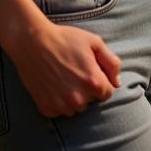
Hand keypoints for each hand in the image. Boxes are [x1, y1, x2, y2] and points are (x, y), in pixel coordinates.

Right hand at [6, 21, 121, 117]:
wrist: (33, 43)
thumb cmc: (66, 39)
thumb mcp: (95, 43)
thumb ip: (111, 63)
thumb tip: (117, 82)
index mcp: (93, 83)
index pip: (107, 92)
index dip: (101, 80)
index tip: (90, 70)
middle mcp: (78, 99)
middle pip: (91, 100)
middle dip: (87, 88)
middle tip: (75, 71)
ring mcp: (61, 106)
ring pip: (76, 108)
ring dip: (74, 97)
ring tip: (64, 77)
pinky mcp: (46, 109)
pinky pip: (60, 110)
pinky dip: (59, 101)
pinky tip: (54, 84)